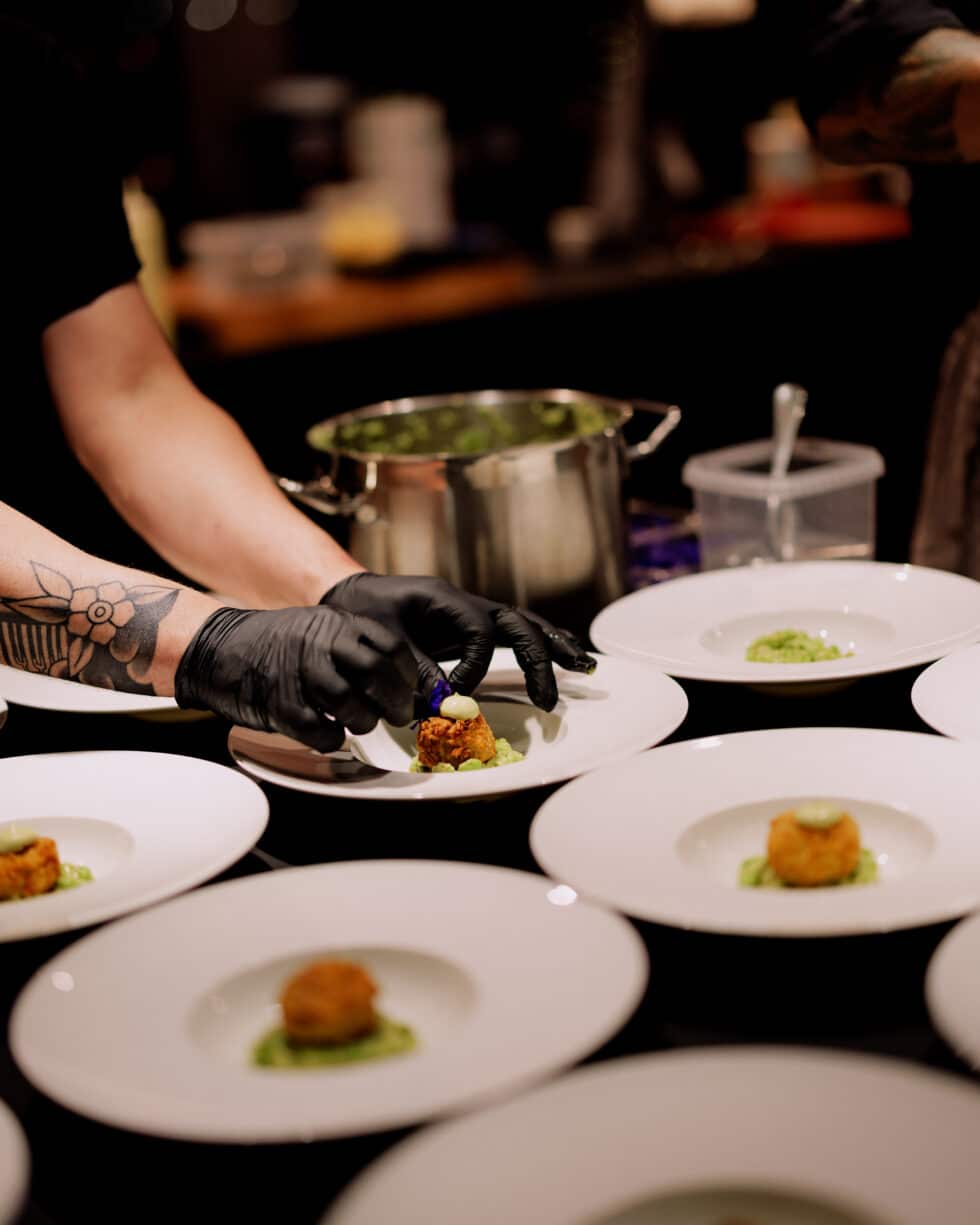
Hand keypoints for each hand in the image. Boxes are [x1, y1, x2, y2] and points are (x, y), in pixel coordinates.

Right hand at [175, 605, 415, 751]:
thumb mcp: (318, 627)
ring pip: (351, 703)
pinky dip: (333, 738)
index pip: (390, 646)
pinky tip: (331, 733)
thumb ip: (353, 646)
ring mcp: (299, 674)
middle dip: (395, 701)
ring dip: (364, 721)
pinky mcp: (281, 705)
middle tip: (399, 715)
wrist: (219, 648)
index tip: (412, 689)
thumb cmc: (274, 644)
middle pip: (376, 673)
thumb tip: (396, 678)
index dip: (408, 673)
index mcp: (335, 623)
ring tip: (362, 723)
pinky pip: (320, 730)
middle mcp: (321, 644)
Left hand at [320, 573, 595, 711]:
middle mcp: (466, 603)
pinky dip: (540, 645)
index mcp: (444, 599)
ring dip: (554, 647)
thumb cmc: (361, 615)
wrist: (352, 597)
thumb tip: (446, 702)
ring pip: (524, 625)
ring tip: (585, 667)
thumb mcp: (380, 641)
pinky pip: (513, 634)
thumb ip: (412, 668)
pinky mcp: (471, 629)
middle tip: (550, 699)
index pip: (479, 633)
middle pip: (517, 624)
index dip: (473, 668)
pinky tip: (564, 657)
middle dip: (539, 659)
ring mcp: (472, 614)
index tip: (452, 695)